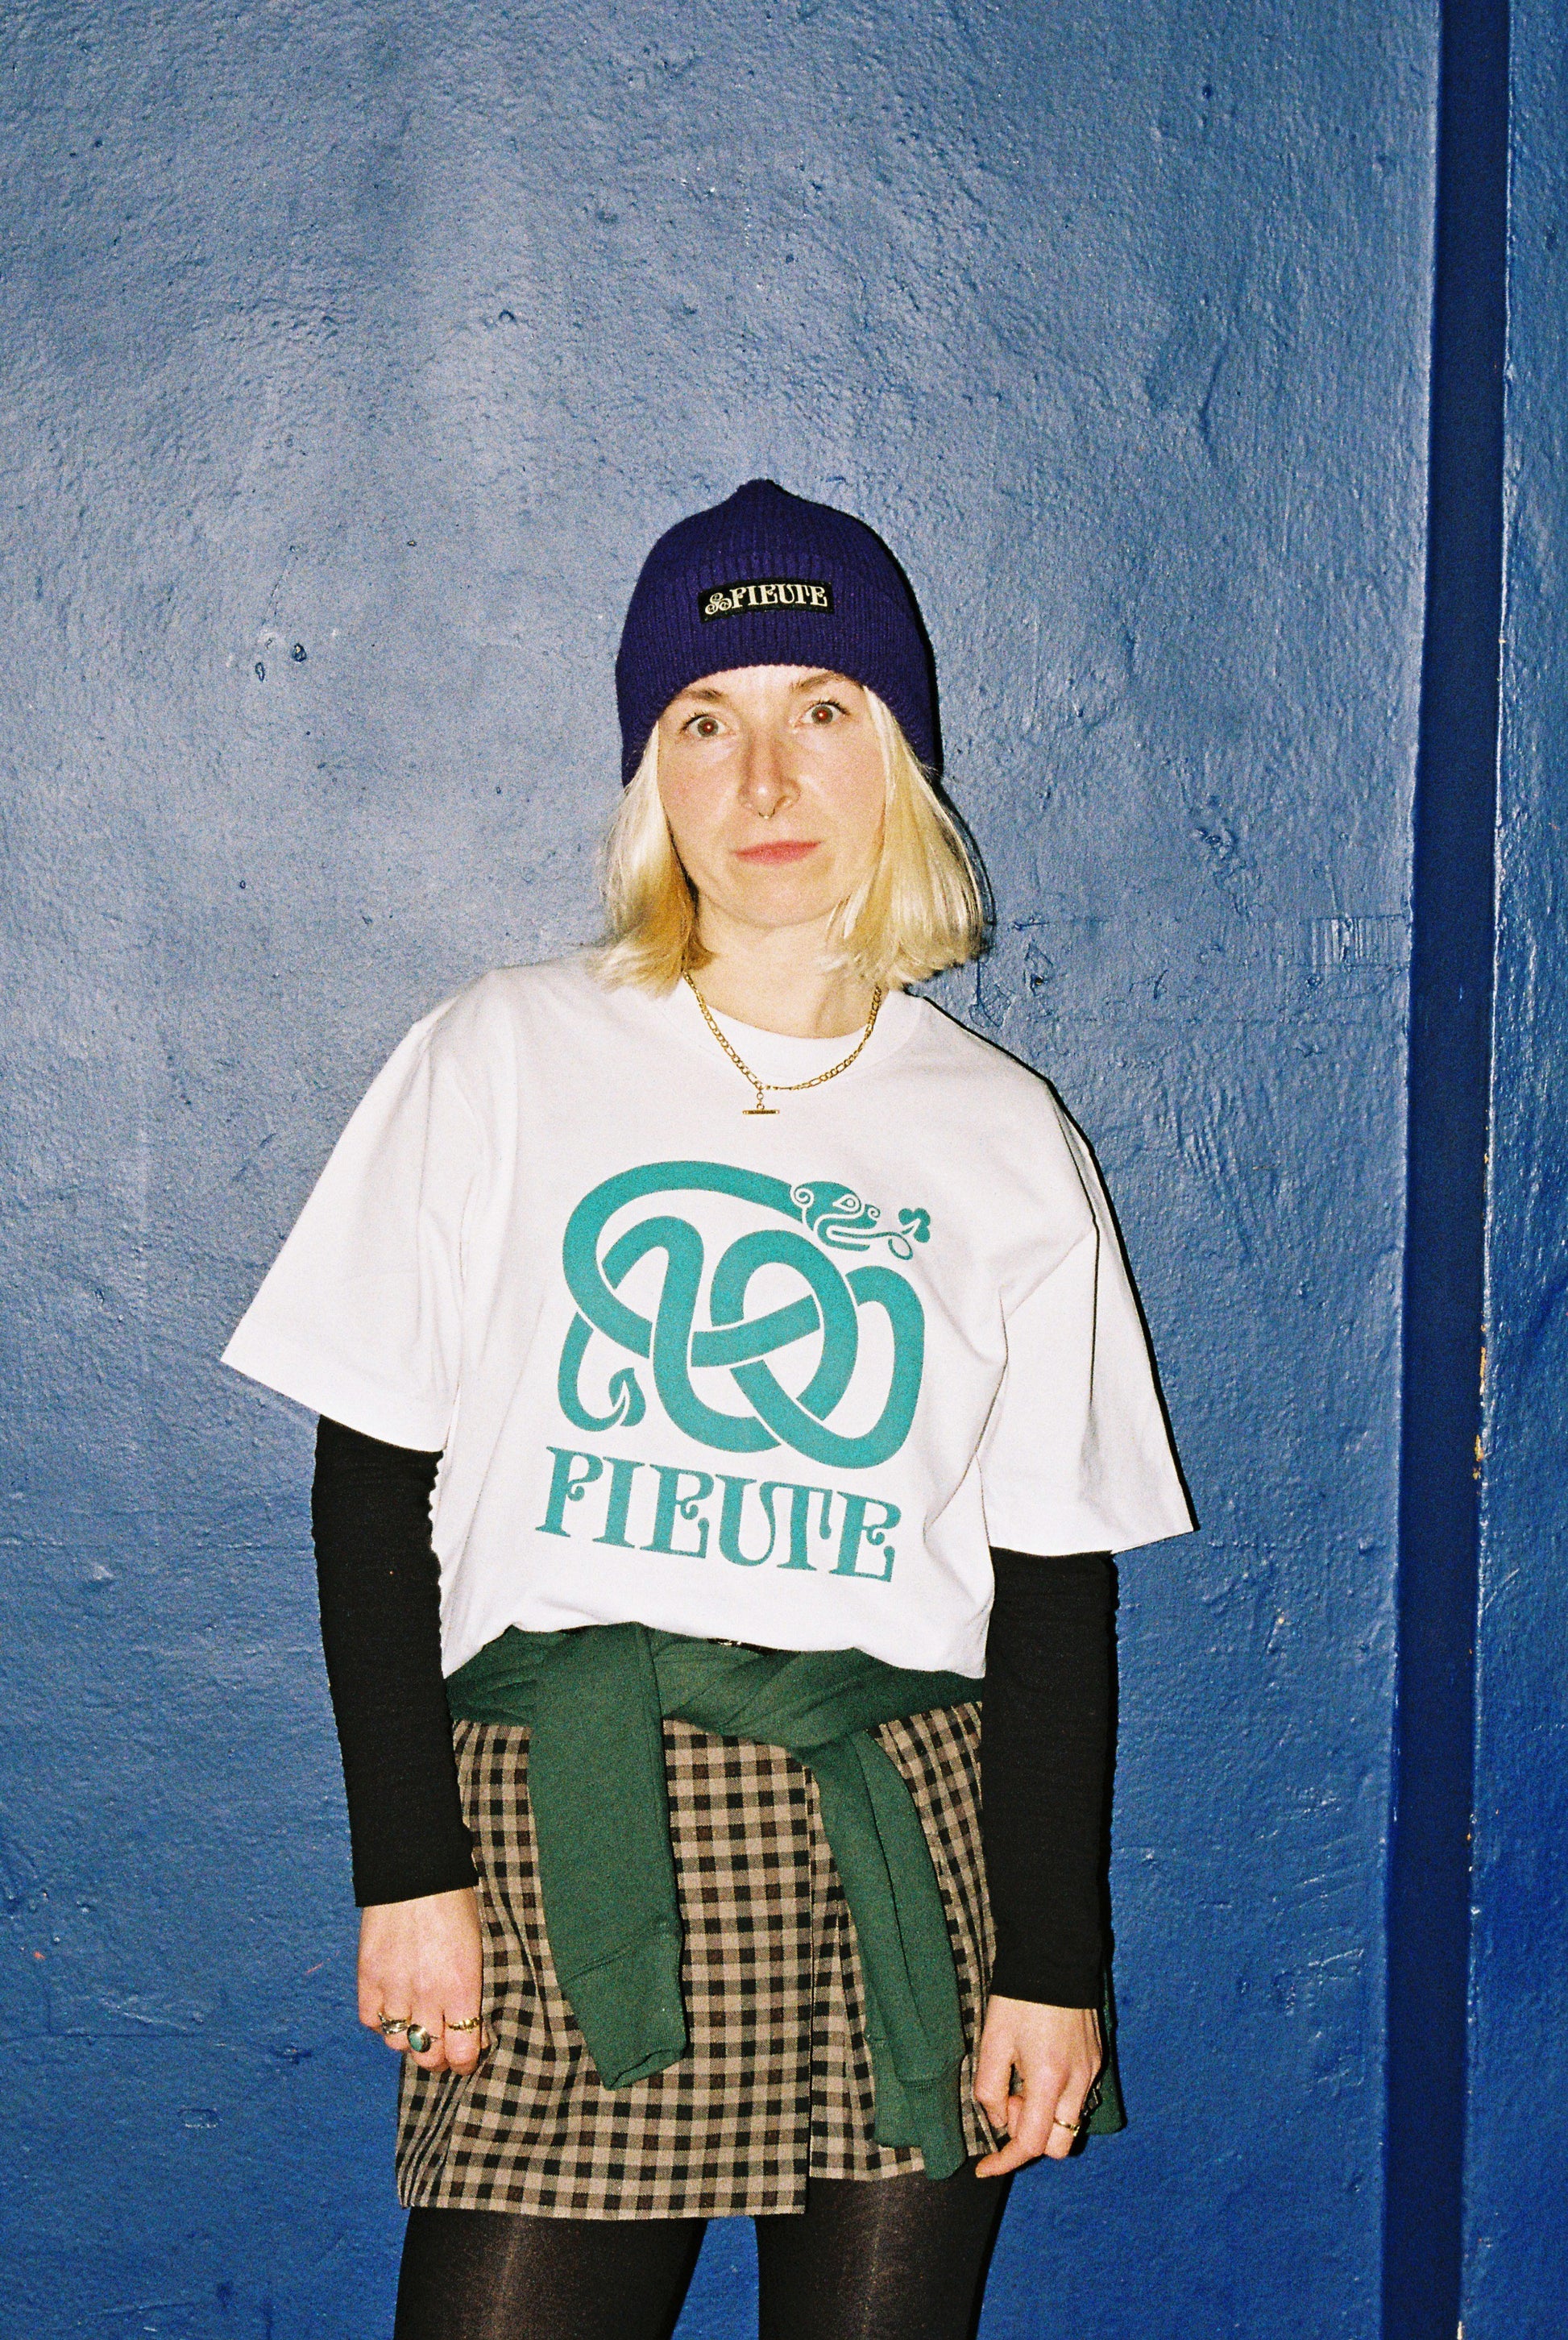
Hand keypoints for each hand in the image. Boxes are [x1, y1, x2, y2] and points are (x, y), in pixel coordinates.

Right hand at [357, 1887, 486, 2076]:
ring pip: (397, 2044)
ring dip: (408, 2039)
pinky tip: (392, 2005)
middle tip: (443, 2045)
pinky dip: (381, 2020)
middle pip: (428, 2055)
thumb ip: (473, 1990)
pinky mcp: (368, 1977)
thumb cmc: (456, 1904)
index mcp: (463, 1987)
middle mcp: (427, 1995)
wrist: (416, 1869)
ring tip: (416, 2021)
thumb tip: (475, 2028)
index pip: (463, 2052)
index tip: (467, 2056)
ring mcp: (394, 1988)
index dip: (465, 2061)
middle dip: (438, 2057)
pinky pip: (371, 2021)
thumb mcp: (478, 1948)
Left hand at [972, 1994, 1102, 2175]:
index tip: (984, 2167)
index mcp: (1048, 2079)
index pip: (1030, 2144)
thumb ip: (989, 2089)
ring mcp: (1091, 2072)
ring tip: (1022, 2079)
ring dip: (1042, 2117)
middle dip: (1028, 2136)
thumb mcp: (992, 2042)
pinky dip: (1055, 2098)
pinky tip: (1037, 2068)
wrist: (1054, 1958)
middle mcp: (1077, 2083)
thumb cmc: (1018, 1999)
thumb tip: (997, 2119)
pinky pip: (1077, 2098)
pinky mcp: (1096, 2060)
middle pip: (1057, 2145)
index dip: (1004, 2161)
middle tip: (1008, 2099)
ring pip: (1069, 2123)